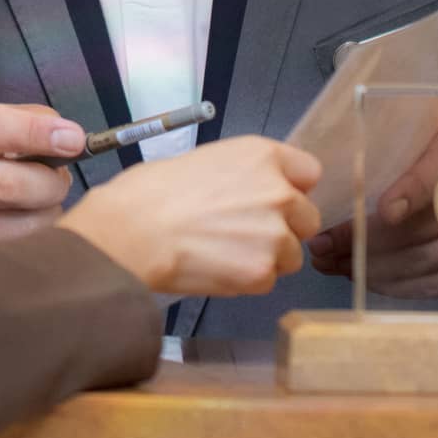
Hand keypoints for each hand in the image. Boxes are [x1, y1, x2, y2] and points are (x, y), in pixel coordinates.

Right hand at [0, 103, 84, 252]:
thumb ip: (27, 121)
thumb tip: (67, 138)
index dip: (35, 133)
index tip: (74, 139)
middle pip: (8, 185)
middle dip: (51, 183)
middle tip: (63, 177)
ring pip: (17, 220)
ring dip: (48, 207)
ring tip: (45, 195)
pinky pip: (13, 241)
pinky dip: (36, 226)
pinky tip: (31, 214)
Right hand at [59, 137, 322, 295]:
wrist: (128, 233)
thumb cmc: (149, 192)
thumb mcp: (203, 161)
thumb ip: (241, 175)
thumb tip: (248, 194)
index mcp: (262, 156)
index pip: (309, 172)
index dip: (291, 188)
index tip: (272, 201)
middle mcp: (279, 192)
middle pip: (307, 219)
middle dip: (283, 229)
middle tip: (243, 235)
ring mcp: (275, 235)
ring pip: (290, 255)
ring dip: (266, 258)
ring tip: (223, 256)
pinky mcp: (262, 272)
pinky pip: (266, 281)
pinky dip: (245, 281)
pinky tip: (213, 271)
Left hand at [308, 102, 437, 297]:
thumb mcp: (418, 128)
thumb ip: (387, 147)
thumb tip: (335, 186)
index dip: (411, 192)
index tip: (382, 212)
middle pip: (427, 225)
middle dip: (366, 243)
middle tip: (322, 249)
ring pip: (431, 259)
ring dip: (377, 270)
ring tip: (337, 266)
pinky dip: (404, 286)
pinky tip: (371, 281)